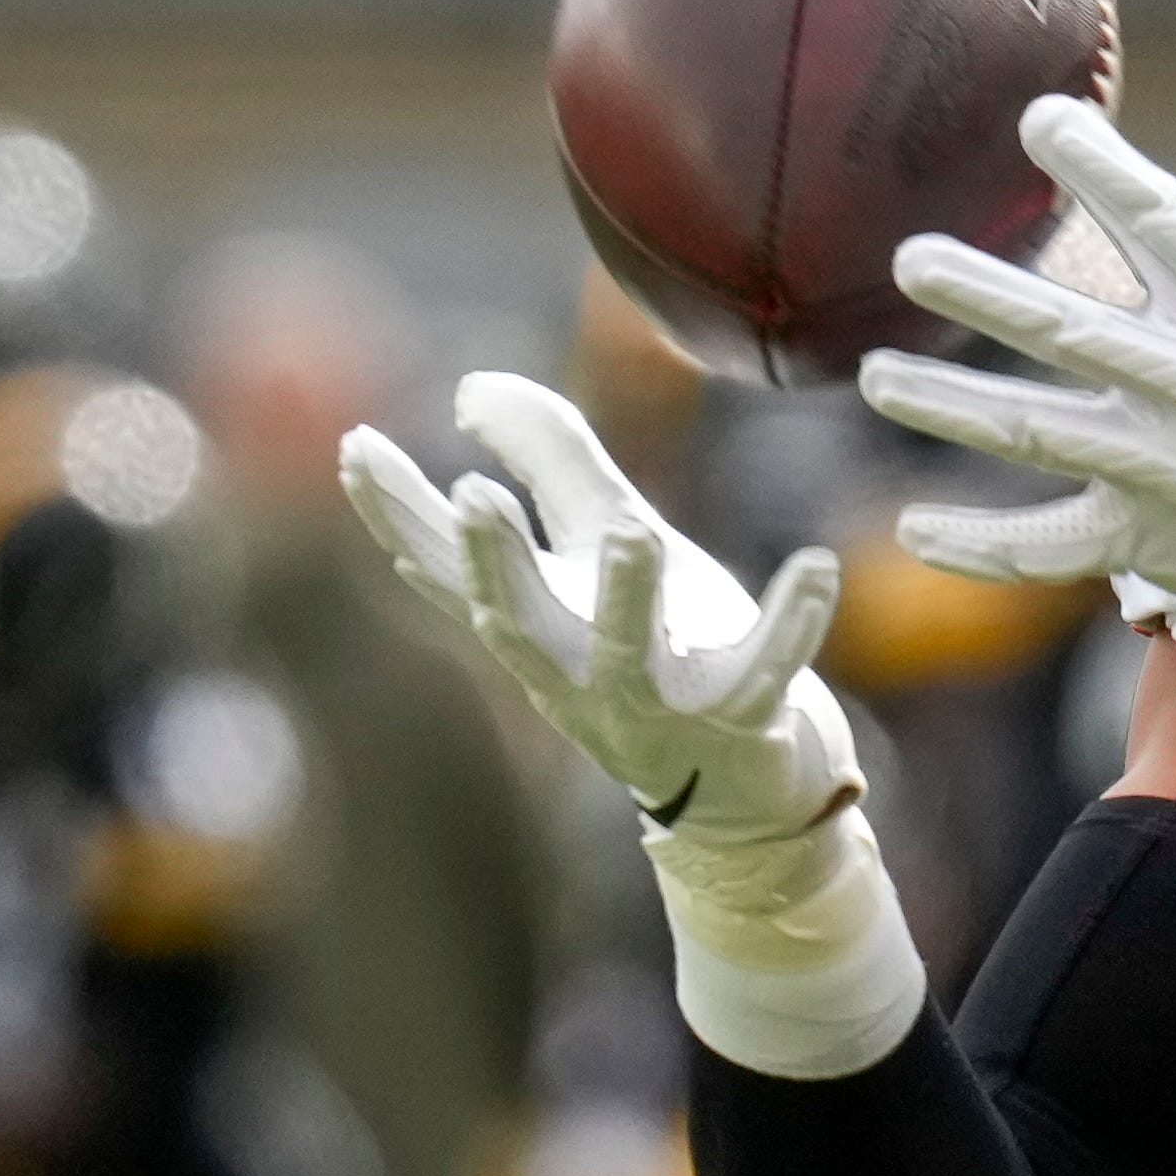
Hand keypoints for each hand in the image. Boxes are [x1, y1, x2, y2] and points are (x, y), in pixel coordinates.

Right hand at [338, 372, 859, 842]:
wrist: (743, 789)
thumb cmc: (663, 649)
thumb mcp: (602, 540)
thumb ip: (546, 461)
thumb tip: (473, 386)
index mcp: (537, 626)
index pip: (446, 571)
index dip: (397, 513)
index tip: (358, 447)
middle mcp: (579, 671)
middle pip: (518, 623)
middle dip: (495, 563)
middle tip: (474, 496)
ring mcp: (658, 704)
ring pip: (630, 657)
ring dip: (627, 598)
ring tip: (630, 533)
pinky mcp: (740, 721)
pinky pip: (765, 674)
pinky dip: (791, 625)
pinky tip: (818, 567)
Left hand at [858, 78, 1175, 676]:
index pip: (1165, 227)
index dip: (1102, 172)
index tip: (1037, 120)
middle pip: (1075, 333)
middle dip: (990, 297)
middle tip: (909, 259)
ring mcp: (1167, 470)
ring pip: (1041, 434)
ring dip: (953, 410)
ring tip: (874, 379)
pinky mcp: (1151, 541)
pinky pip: (1052, 548)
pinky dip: (984, 547)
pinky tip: (912, 529)